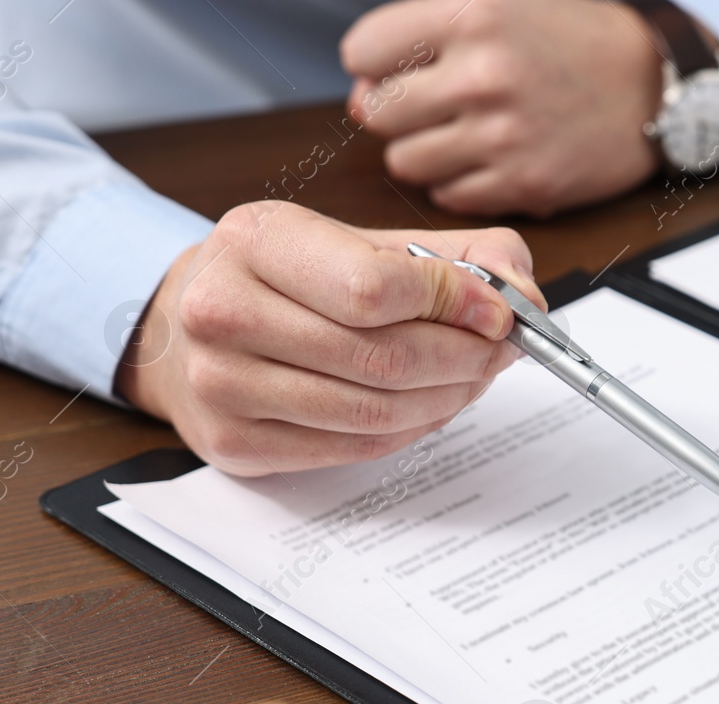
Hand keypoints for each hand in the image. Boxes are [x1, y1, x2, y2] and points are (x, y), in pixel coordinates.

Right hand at [114, 201, 540, 474]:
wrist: (192, 324)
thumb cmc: (294, 279)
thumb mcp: (366, 240)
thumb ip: (458, 256)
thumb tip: (526, 296)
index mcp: (256, 240)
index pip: (372, 287)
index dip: (452, 304)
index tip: (498, 312)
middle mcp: (223, 309)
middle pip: (382, 357)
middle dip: (464, 358)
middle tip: (501, 352)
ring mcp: (221, 383)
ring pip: (373, 411)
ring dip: (447, 399)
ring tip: (473, 377)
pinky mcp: (235, 443)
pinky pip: (354, 447)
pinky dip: (411, 430)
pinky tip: (429, 405)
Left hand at [340, 0, 664, 216]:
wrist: (654, 87)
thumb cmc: (578, 41)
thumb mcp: (502, 2)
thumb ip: (426, 33)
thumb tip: (362, 95)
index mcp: (471, 16)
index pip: (363, 52)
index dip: (374, 63)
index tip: (397, 69)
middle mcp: (482, 76)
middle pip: (379, 113)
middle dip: (395, 112)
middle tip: (429, 106)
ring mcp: (502, 136)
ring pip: (407, 163)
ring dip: (423, 151)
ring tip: (460, 133)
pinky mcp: (524, 184)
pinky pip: (449, 197)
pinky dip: (459, 183)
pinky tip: (487, 158)